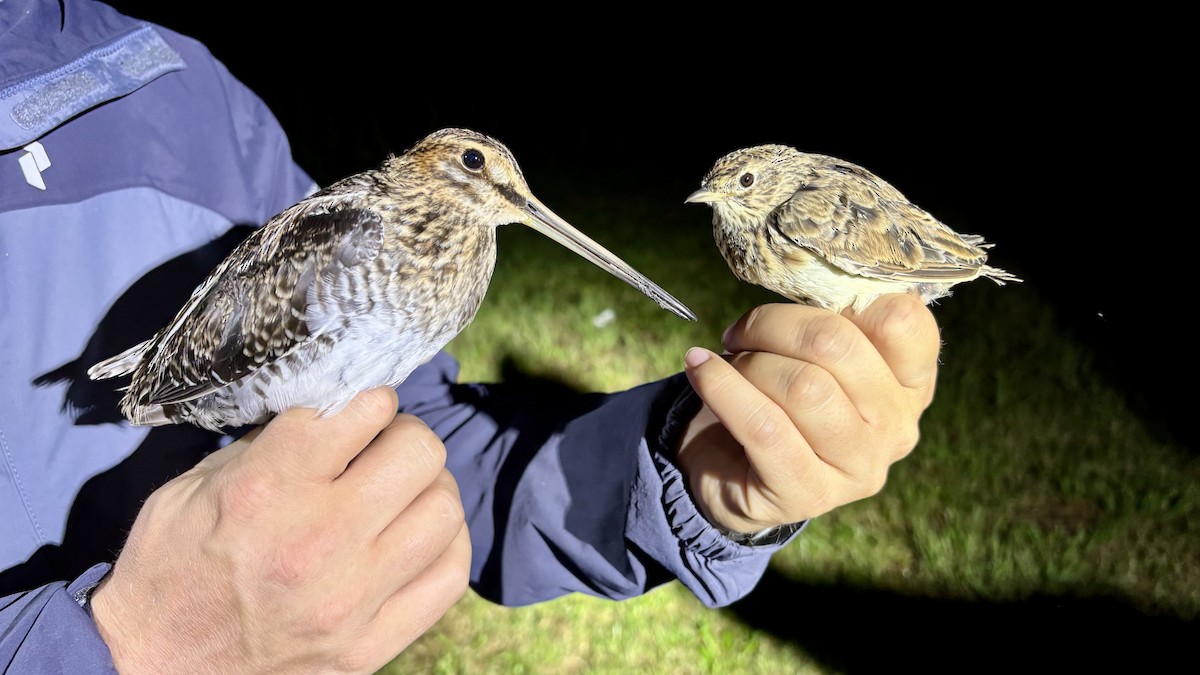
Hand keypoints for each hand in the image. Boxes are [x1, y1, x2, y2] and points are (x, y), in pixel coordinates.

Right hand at [90, 388, 470, 673]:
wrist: (148, 667)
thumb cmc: (168, 567)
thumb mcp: (198, 485)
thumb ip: (273, 445)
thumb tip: (338, 413)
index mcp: (268, 490)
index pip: (361, 411)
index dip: (366, 400)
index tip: (359, 411)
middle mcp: (317, 540)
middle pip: (420, 454)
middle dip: (405, 437)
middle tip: (384, 448)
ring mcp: (350, 599)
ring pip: (444, 511)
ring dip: (429, 491)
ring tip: (401, 494)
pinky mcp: (367, 646)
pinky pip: (449, 577)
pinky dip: (444, 545)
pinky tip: (417, 537)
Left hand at [677, 294, 939, 533]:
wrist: (732, 472)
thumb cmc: (778, 398)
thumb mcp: (811, 356)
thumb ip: (825, 323)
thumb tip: (804, 284)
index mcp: (909, 384)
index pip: (904, 320)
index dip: (847, 297)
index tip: (803, 301)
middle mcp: (896, 428)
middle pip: (839, 345)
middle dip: (775, 325)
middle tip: (740, 332)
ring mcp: (857, 468)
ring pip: (803, 387)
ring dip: (749, 363)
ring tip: (726, 364)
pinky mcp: (807, 495)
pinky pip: (763, 427)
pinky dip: (721, 387)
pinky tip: (699, 369)